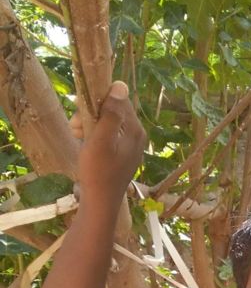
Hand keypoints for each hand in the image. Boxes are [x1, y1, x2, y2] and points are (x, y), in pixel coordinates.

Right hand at [71, 81, 146, 206]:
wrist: (100, 202)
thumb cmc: (98, 171)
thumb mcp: (101, 139)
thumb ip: (111, 113)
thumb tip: (120, 86)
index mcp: (135, 130)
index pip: (118, 100)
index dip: (98, 101)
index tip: (81, 112)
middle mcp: (137, 136)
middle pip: (113, 112)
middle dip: (91, 115)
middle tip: (75, 127)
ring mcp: (131, 147)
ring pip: (108, 124)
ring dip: (90, 126)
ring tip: (77, 136)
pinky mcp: (123, 156)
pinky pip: (108, 137)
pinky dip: (95, 138)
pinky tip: (84, 145)